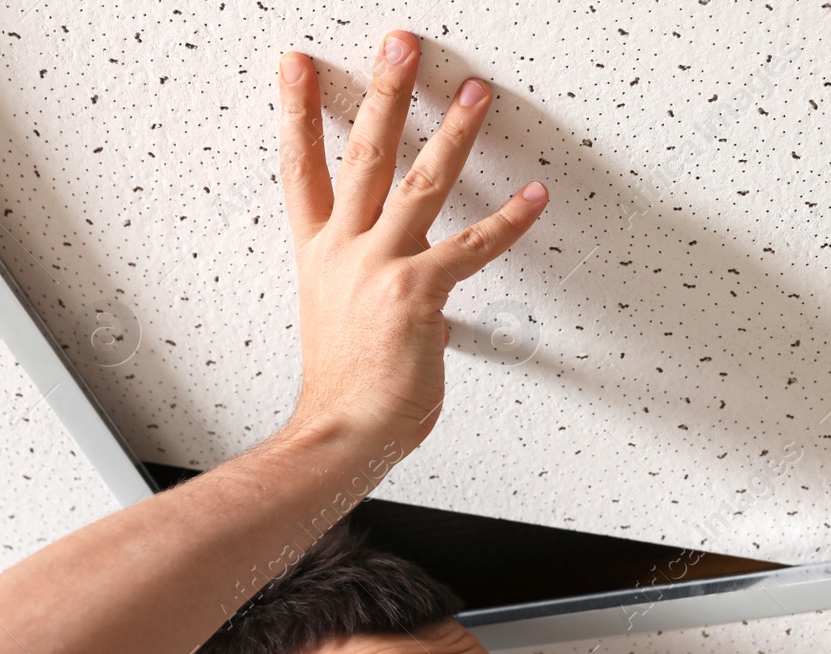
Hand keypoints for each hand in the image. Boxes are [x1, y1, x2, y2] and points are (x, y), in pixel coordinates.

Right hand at [275, 31, 547, 455]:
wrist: (341, 433)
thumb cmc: (347, 392)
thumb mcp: (350, 327)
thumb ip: (385, 296)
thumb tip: (421, 299)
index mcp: (319, 254)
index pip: (300, 167)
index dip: (296, 111)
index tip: (297, 65)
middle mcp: (344, 250)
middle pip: (362, 153)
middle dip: (384, 92)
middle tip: (400, 43)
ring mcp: (378, 267)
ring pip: (419, 183)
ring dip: (453, 132)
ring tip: (476, 92)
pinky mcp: (417, 293)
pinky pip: (472, 247)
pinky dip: (509, 221)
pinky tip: (534, 195)